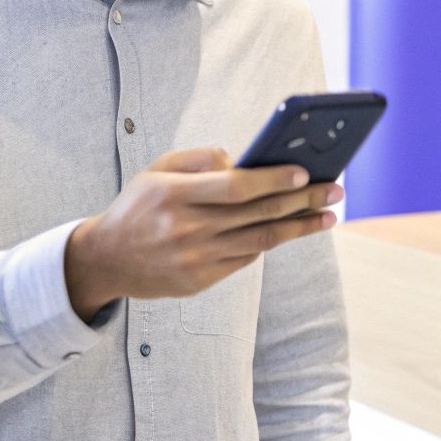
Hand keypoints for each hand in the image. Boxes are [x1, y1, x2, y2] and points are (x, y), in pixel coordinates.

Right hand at [63, 148, 342, 321]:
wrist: (105, 259)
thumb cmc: (138, 205)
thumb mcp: (157, 170)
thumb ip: (200, 159)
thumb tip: (243, 162)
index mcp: (174, 195)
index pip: (235, 187)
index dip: (272, 180)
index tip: (304, 173)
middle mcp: (186, 229)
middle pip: (257, 214)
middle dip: (302, 201)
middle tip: (334, 191)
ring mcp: (194, 259)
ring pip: (260, 241)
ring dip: (299, 227)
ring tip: (328, 215)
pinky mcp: (200, 281)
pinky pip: (245, 258)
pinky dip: (270, 242)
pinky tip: (292, 228)